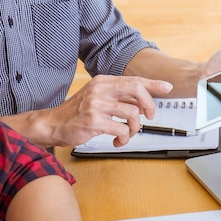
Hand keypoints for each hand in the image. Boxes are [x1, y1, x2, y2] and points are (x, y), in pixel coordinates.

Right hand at [43, 75, 171, 146]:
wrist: (53, 124)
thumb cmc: (77, 113)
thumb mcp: (97, 98)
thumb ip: (118, 97)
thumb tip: (143, 102)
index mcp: (103, 82)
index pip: (133, 80)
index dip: (153, 84)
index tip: (167, 87)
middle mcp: (100, 90)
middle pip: (137, 90)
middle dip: (149, 105)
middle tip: (149, 117)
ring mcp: (96, 105)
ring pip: (132, 114)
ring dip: (135, 128)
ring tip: (127, 133)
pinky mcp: (94, 121)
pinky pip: (121, 130)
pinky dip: (124, 138)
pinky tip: (118, 140)